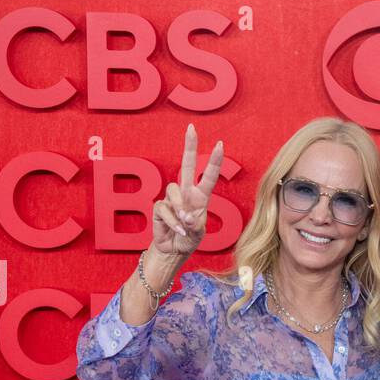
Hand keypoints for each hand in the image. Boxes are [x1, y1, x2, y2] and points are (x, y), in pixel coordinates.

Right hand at [151, 124, 223, 256]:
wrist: (172, 251)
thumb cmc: (189, 239)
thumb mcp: (198, 234)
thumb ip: (196, 225)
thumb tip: (187, 215)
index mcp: (200, 197)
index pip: (208, 176)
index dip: (214, 161)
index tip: (220, 144)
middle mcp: (186, 194)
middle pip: (187, 166)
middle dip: (189, 146)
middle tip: (191, 128)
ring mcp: (172, 199)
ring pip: (173, 191)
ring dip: (180, 208)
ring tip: (184, 224)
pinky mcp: (159, 207)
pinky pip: (165, 209)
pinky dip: (173, 222)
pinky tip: (178, 231)